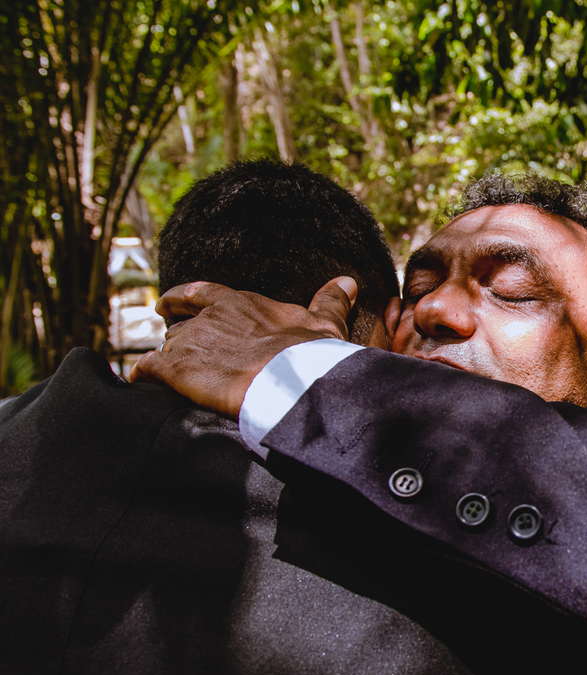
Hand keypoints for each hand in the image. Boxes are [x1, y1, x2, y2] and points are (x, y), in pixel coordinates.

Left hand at [130, 277, 357, 417]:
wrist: (292, 381)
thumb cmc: (311, 354)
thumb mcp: (325, 324)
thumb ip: (329, 301)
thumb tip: (348, 281)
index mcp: (239, 303)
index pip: (200, 292)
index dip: (181, 297)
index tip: (168, 302)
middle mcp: (209, 317)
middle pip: (180, 324)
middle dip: (178, 336)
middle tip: (174, 345)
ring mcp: (190, 341)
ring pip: (166, 346)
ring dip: (168, 359)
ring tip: (168, 377)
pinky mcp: (175, 368)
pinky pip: (147, 369)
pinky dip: (143, 376)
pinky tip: (140, 384)